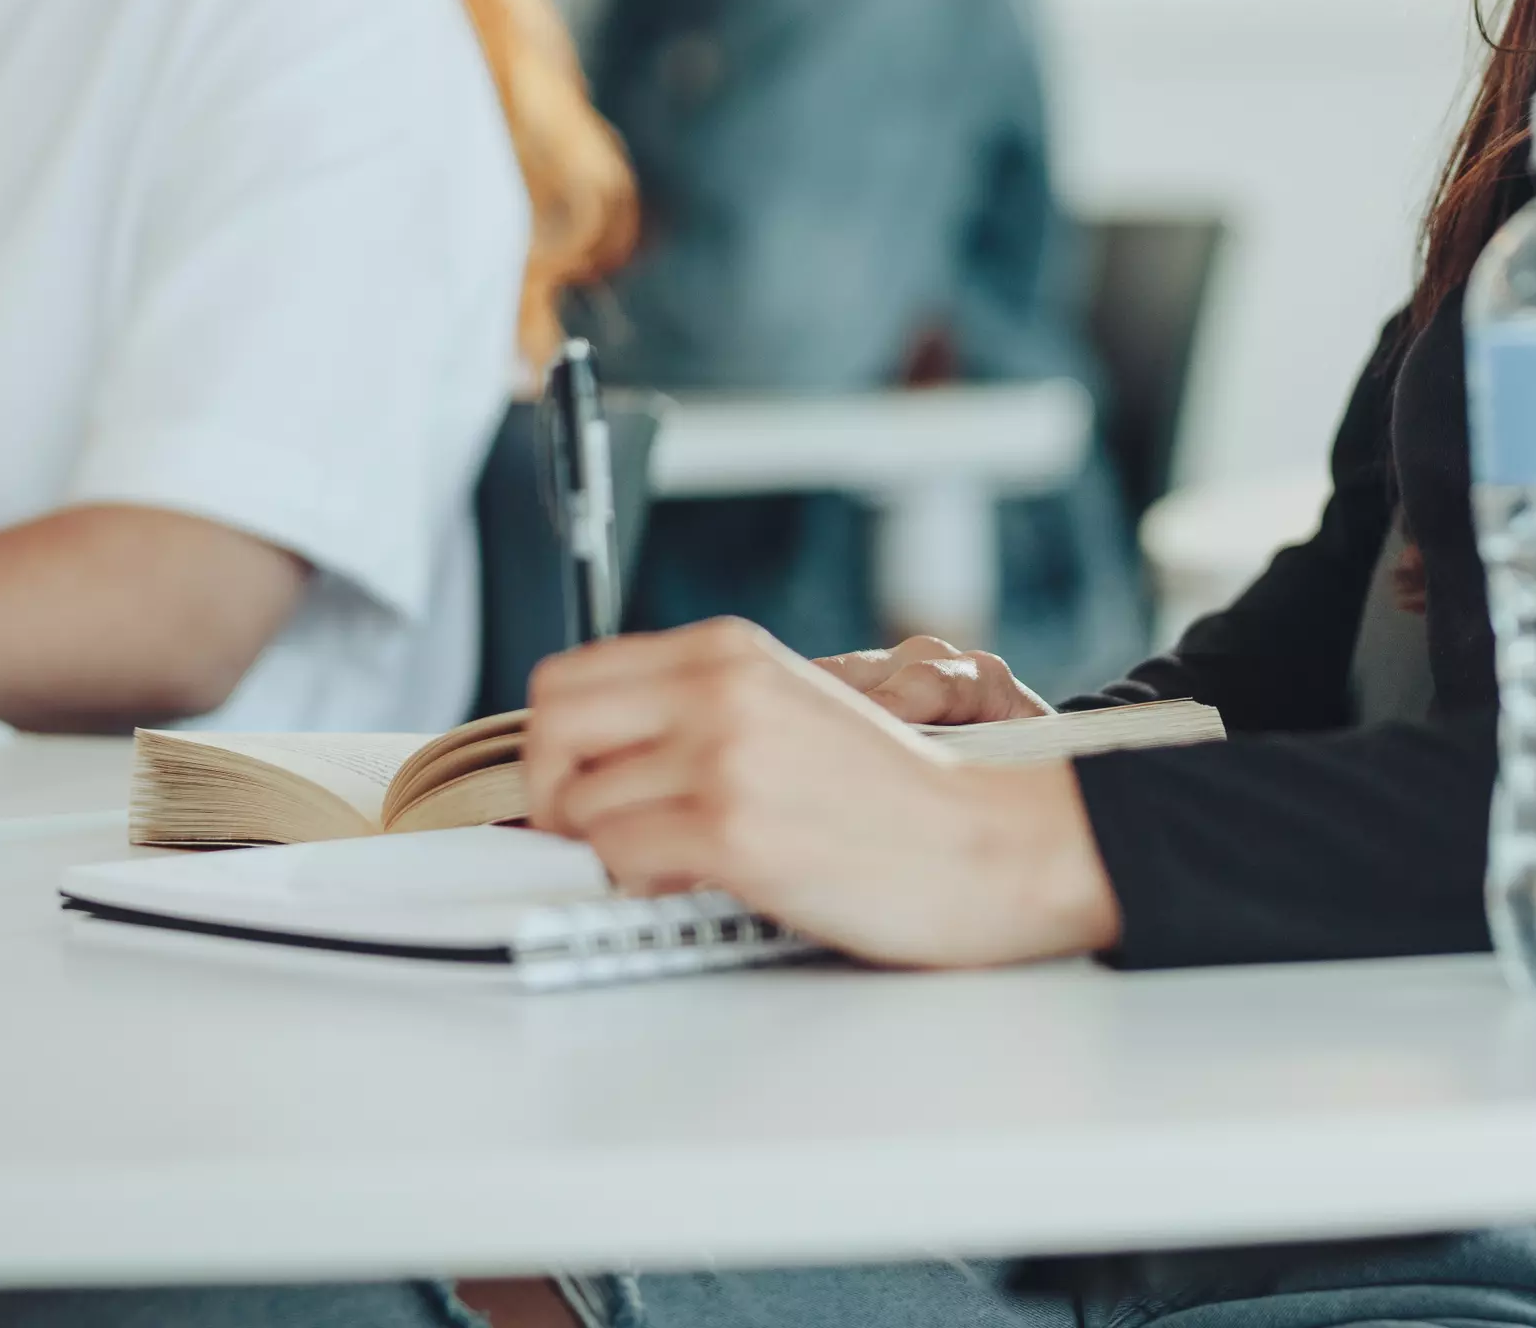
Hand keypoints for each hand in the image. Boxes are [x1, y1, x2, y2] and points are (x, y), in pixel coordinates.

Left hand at [521, 618, 1120, 967]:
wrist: (985, 844)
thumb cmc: (896, 797)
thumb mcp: (788, 707)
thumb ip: (697, 708)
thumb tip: (593, 752)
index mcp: (727, 651)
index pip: (569, 676)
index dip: (554, 743)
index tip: (575, 783)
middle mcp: (718, 689)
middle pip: (550, 728)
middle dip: (551, 793)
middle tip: (592, 832)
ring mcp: (724, 756)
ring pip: (578, 806)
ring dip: (608, 850)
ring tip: (672, 862)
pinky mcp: (732, 830)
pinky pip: (617, 860)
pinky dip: (637, 883)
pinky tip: (694, 881)